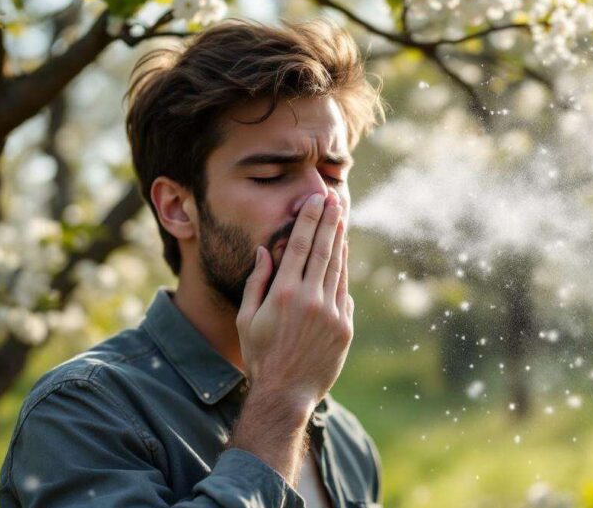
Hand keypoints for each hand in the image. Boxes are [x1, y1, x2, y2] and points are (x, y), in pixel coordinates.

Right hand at [235, 191, 352, 407]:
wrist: (286, 394)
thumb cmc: (260, 356)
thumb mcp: (247, 319)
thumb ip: (256, 283)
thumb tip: (263, 250)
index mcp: (283, 294)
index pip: (299, 246)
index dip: (309, 219)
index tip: (316, 200)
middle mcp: (310, 300)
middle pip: (323, 250)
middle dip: (329, 221)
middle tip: (335, 199)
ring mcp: (331, 313)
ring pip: (337, 268)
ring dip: (340, 242)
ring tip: (341, 220)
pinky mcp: (345, 327)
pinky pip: (344, 292)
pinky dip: (343, 271)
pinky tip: (342, 255)